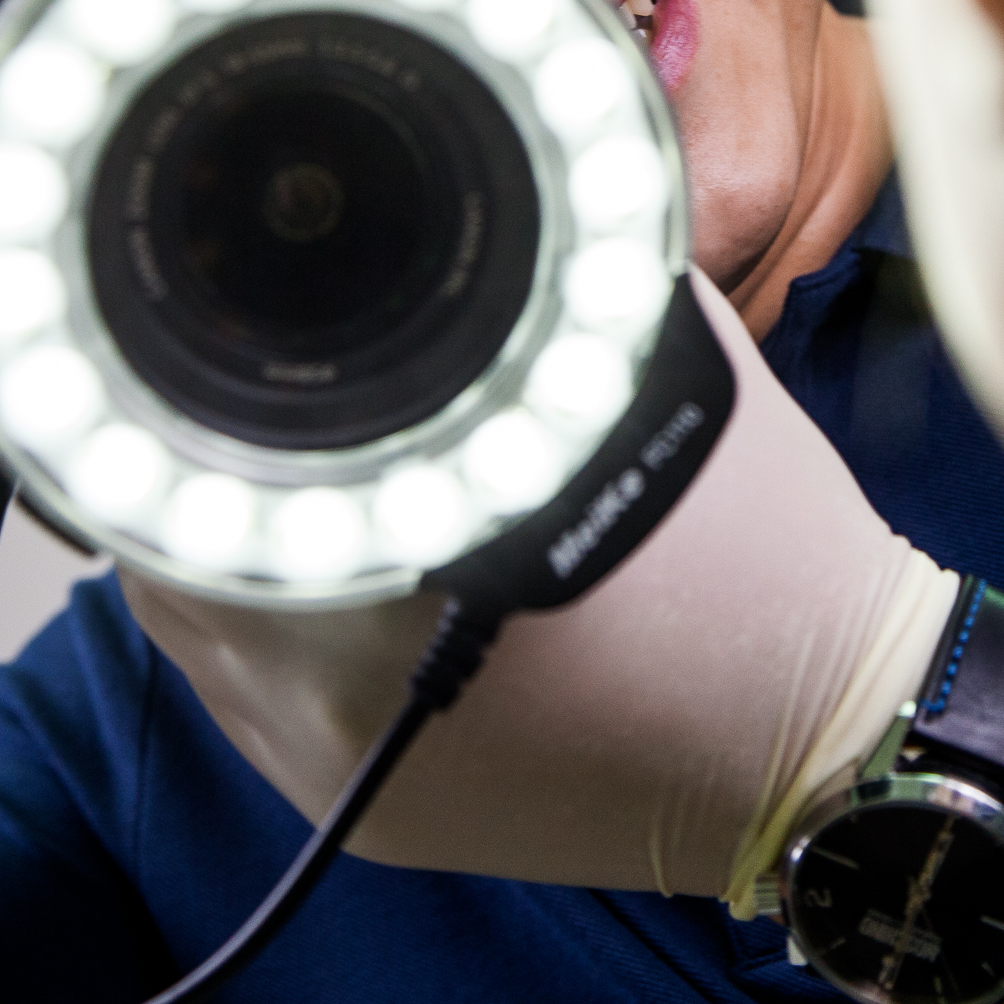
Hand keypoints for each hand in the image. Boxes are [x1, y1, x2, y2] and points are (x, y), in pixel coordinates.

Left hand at [125, 273, 959, 898]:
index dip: (169, 394)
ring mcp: (345, 784)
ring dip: (218, 540)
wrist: (835, 741)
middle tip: (228, 375)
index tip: (179, 330)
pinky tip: (328, 552)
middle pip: (172, 558)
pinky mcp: (372, 824)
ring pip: (202, 637)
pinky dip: (268, 621)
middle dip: (192, 458)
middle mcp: (338, 711)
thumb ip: (560, 276)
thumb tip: (509, 179)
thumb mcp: (666, 372)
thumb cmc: (767, 554)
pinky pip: (257, 705)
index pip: (197, 479)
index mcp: (399, 592)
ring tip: (273, 454)